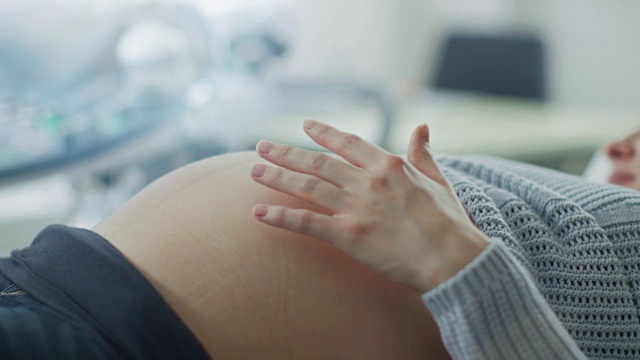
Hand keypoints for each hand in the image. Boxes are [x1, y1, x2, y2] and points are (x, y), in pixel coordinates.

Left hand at [250, 120, 488, 292]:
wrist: (453, 259)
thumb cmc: (450, 222)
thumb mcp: (439, 179)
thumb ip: (423, 153)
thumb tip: (422, 127)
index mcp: (389, 165)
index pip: (347, 142)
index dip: (323, 133)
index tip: (305, 125)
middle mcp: (367, 181)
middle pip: (317, 162)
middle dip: (286, 153)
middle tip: (262, 147)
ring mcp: (355, 207)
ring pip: (307, 186)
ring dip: (277, 178)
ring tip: (254, 171)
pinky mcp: (348, 236)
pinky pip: (307, 223)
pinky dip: (281, 217)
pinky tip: (259, 213)